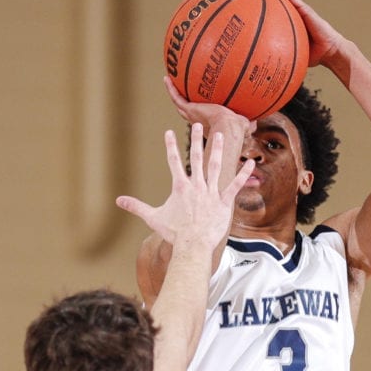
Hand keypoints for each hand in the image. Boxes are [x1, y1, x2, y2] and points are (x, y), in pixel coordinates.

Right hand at [117, 123, 253, 249]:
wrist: (192, 246)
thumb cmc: (173, 233)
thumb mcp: (152, 218)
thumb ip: (136, 207)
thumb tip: (118, 201)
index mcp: (180, 187)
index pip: (173, 161)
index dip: (170, 146)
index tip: (168, 132)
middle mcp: (196, 186)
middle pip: (196, 158)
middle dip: (196, 140)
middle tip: (197, 125)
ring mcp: (211, 193)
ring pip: (216, 167)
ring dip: (218, 150)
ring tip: (221, 136)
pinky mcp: (224, 203)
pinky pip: (235, 186)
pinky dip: (244, 174)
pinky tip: (251, 162)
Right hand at [164, 76, 253, 134]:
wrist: (228, 128)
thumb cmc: (237, 129)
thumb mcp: (244, 124)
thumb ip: (249, 123)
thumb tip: (255, 122)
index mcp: (208, 125)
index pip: (201, 118)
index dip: (199, 113)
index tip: (197, 106)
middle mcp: (197, 120)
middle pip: (186, 110)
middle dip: (182, 101)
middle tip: (178, 91)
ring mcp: (192, 115)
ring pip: (179, 102)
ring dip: (173, 92)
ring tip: (169, 81)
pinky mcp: (189, 109)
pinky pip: (176, 97)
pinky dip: (171, 88)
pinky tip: (166, 78)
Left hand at [252, 0, 344, 66]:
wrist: (330, 52)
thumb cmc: (312, 56)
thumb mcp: (291, 57)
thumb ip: (279, 59)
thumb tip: (262, 72)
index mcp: (287, 25)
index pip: (271, 13)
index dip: (259, 7)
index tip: (245, 2)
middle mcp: (292, 15)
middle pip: (273, 0)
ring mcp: (299, 10)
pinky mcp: (306, 10)